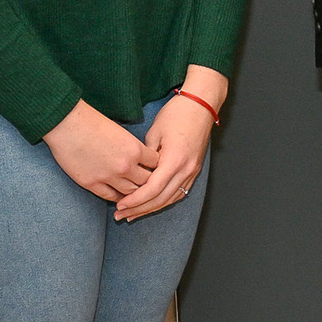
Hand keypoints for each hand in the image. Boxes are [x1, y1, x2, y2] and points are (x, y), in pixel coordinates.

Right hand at [44, 101, 158, 201]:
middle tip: (150, 185)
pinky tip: (120, 197)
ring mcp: (108, 176)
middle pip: (147, 182)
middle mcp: (125, 166)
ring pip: (130, 193)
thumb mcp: (121, 132)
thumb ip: (132, 147)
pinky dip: (118, 198)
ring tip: (137, 194)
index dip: (158, 167)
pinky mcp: (91, 183)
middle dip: (150, 183)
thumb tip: (141, 158)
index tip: (157, 168)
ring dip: (135, 194)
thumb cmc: (92, 122)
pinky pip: (110, 197)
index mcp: (135, 149)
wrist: (66, 124)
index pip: (156, 164)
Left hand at [115, 96, 211, 221]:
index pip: (152, 189)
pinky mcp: (194, 170)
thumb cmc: (176, 114)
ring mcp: (192, 171)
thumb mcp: (154, 133)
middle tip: (121, 215)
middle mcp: (186, 169)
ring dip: (151, 208)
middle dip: (140, 209)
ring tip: (133, 214)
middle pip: (161, 199)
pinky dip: (164, 201)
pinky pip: (179, 192)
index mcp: (175, 160)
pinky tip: (152, 205)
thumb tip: (135, 173)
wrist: (201, 106)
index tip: (119, 206)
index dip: (135, 200)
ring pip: (171, 198)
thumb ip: (145, 157)